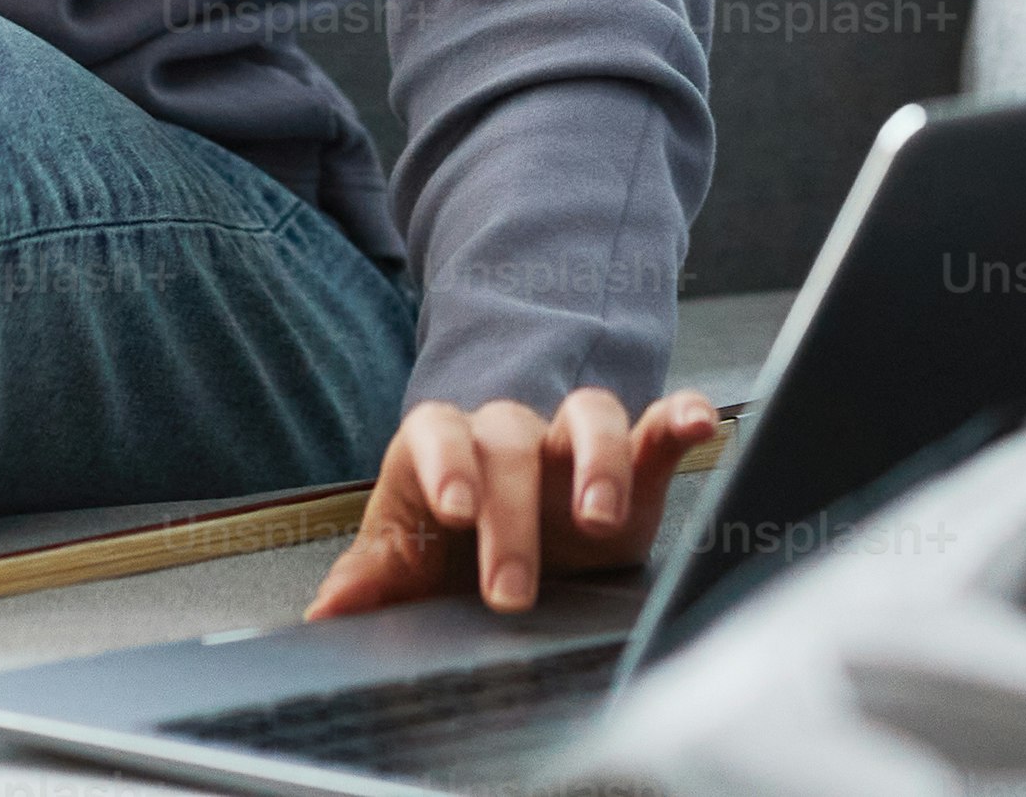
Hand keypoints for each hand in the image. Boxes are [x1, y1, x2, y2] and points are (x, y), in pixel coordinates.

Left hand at [302, 387, 722, 621]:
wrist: (505, 554)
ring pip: (589, 415)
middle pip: (511, 441)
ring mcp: (571, 444)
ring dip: (596, 461)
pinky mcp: (631, 465)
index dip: (447, 464)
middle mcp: (510, 436)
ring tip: (600, 519)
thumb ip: (372, 580)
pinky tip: (697, 425)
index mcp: (443, 449)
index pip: (438, 431)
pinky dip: (679, 419)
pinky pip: (655, 427)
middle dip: (511, 515)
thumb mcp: (407, 566)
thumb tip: (327, 610)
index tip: (455, 512)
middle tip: (510, 592)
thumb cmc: (446, 552)